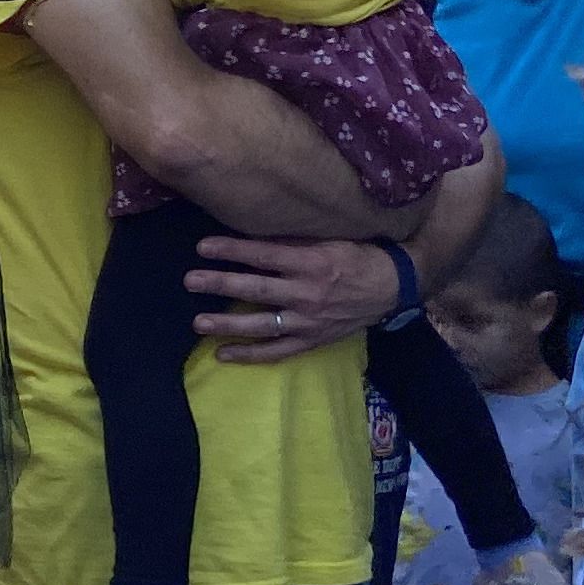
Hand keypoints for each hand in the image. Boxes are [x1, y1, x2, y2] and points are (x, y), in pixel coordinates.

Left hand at [185, 234, 397, 362]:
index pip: (263, 254)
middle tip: (190, 281)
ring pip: (262, 324)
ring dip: (227, 324)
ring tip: (198, 322)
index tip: (202, 247)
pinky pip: (277, 352)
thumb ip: (295, 238)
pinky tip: (223, 354)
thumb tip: (254, 229)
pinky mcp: (313, 341)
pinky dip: (250, 355)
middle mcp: (308, 293)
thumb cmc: (358, 255)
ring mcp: (309, 321)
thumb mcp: (330, 238)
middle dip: (220, 284)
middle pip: (256, 288)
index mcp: (312, 262)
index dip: (232, 250)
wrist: (394, 286)